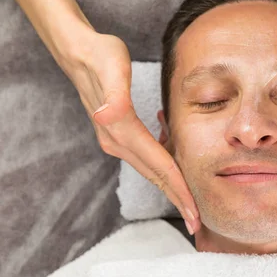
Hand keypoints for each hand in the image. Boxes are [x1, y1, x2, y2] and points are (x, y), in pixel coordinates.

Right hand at [52, 27, 200, 233]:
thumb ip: (113, 93)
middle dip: (178, 200)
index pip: (160, 167)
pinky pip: (146, 158)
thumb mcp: (112, 67)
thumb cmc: (101, 55)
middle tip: (198, 224)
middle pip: (156, 176)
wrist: (79, 52)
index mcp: (122, 130)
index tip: (195, 213)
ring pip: (151, 171)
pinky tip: (175, 169)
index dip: (179, 190)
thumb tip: (107, 114)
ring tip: (190, 205)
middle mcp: (117, 141)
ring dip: (171, 188)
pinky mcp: (117, 135)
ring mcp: (115, 141)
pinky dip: (163, 169)